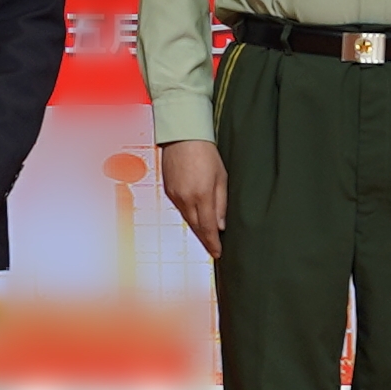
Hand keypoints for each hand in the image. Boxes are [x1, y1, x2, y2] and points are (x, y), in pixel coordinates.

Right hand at [160, 141, 227, 259]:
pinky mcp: (169, 191)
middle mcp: (185, 199)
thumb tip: (221, 224)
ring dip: (197, 228)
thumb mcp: (221, 177)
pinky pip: (180, 209)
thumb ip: (221, 202)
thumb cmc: (205, 152)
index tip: (217, 253)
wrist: (182, 137)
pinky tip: (195, 217)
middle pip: (195, 227)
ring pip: (187, 219)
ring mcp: (175, 195)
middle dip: (205, 239)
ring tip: (206, 236)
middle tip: (213, 249)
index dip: (213, 242)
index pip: (208, 227)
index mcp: (201, 196)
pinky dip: (189, 216)